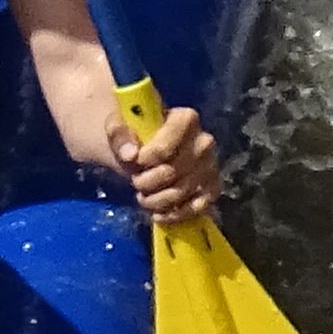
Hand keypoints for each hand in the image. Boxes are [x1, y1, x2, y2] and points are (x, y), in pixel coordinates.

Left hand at [110, 102, 218, 223]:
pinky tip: (159, 214)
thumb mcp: (119, 126)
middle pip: (172, 172)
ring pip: (182, 192)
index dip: (146, 160)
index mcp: (185, 119)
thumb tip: (130, 155)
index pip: (165, 148)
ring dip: (156, 201)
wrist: (148, 149)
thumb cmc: (135, 135)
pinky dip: (175, 215)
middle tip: (136, 181)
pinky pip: (197, 207)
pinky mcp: (213, 188)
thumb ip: (119, 135)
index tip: (135, 161)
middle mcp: (204, 141)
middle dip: (147, 182)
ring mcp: (211, 166)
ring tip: (142, 197)